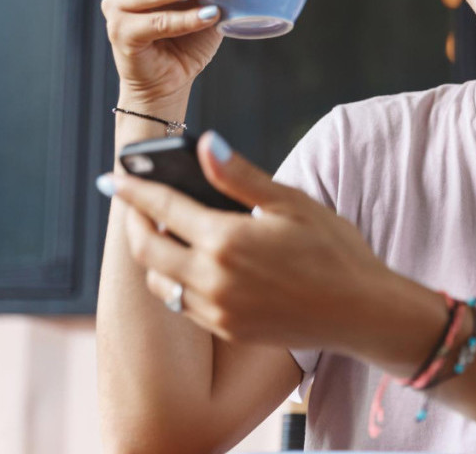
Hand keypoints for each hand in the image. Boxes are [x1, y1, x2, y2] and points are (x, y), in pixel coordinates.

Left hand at [112, 131, 394, 350]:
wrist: (362, 312)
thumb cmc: (334, 250)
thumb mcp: (291, 203)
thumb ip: (241, 176)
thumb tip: (205, 144)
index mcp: (226, 240)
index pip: (162, 207)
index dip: (134, 189)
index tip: (113, 177)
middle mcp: (213, 279)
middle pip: (146, 248)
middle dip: (134, 222)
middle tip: (133, 204)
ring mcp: (218, 311)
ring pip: (160, 281)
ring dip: (153, 256)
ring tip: (164, 234)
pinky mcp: (227, 331)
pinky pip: (183, 306)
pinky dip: (176, 282)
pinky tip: (192, 266)